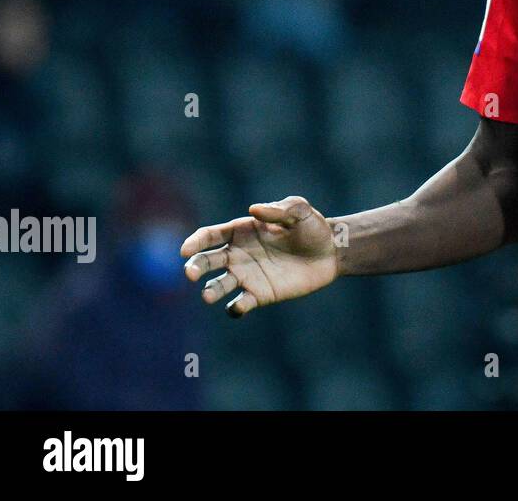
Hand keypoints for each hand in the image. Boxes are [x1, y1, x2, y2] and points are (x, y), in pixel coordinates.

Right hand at [181, 196, 338, 317]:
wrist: (331, 253)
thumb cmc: (312, 228)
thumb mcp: (300, 212)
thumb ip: (279, 210)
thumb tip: (253, 210)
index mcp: (241, 231)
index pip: (210, 236)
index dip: (195, 242)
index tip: (186, 250)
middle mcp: (238, 254)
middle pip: (207, 261)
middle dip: (195, 267)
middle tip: (191, 273)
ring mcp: (247, 276)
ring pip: (219, 285)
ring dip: (210, 290)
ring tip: (207, 295)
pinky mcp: (259, 294)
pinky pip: (239, 304)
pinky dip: (235, 308)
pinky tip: (239, 305)